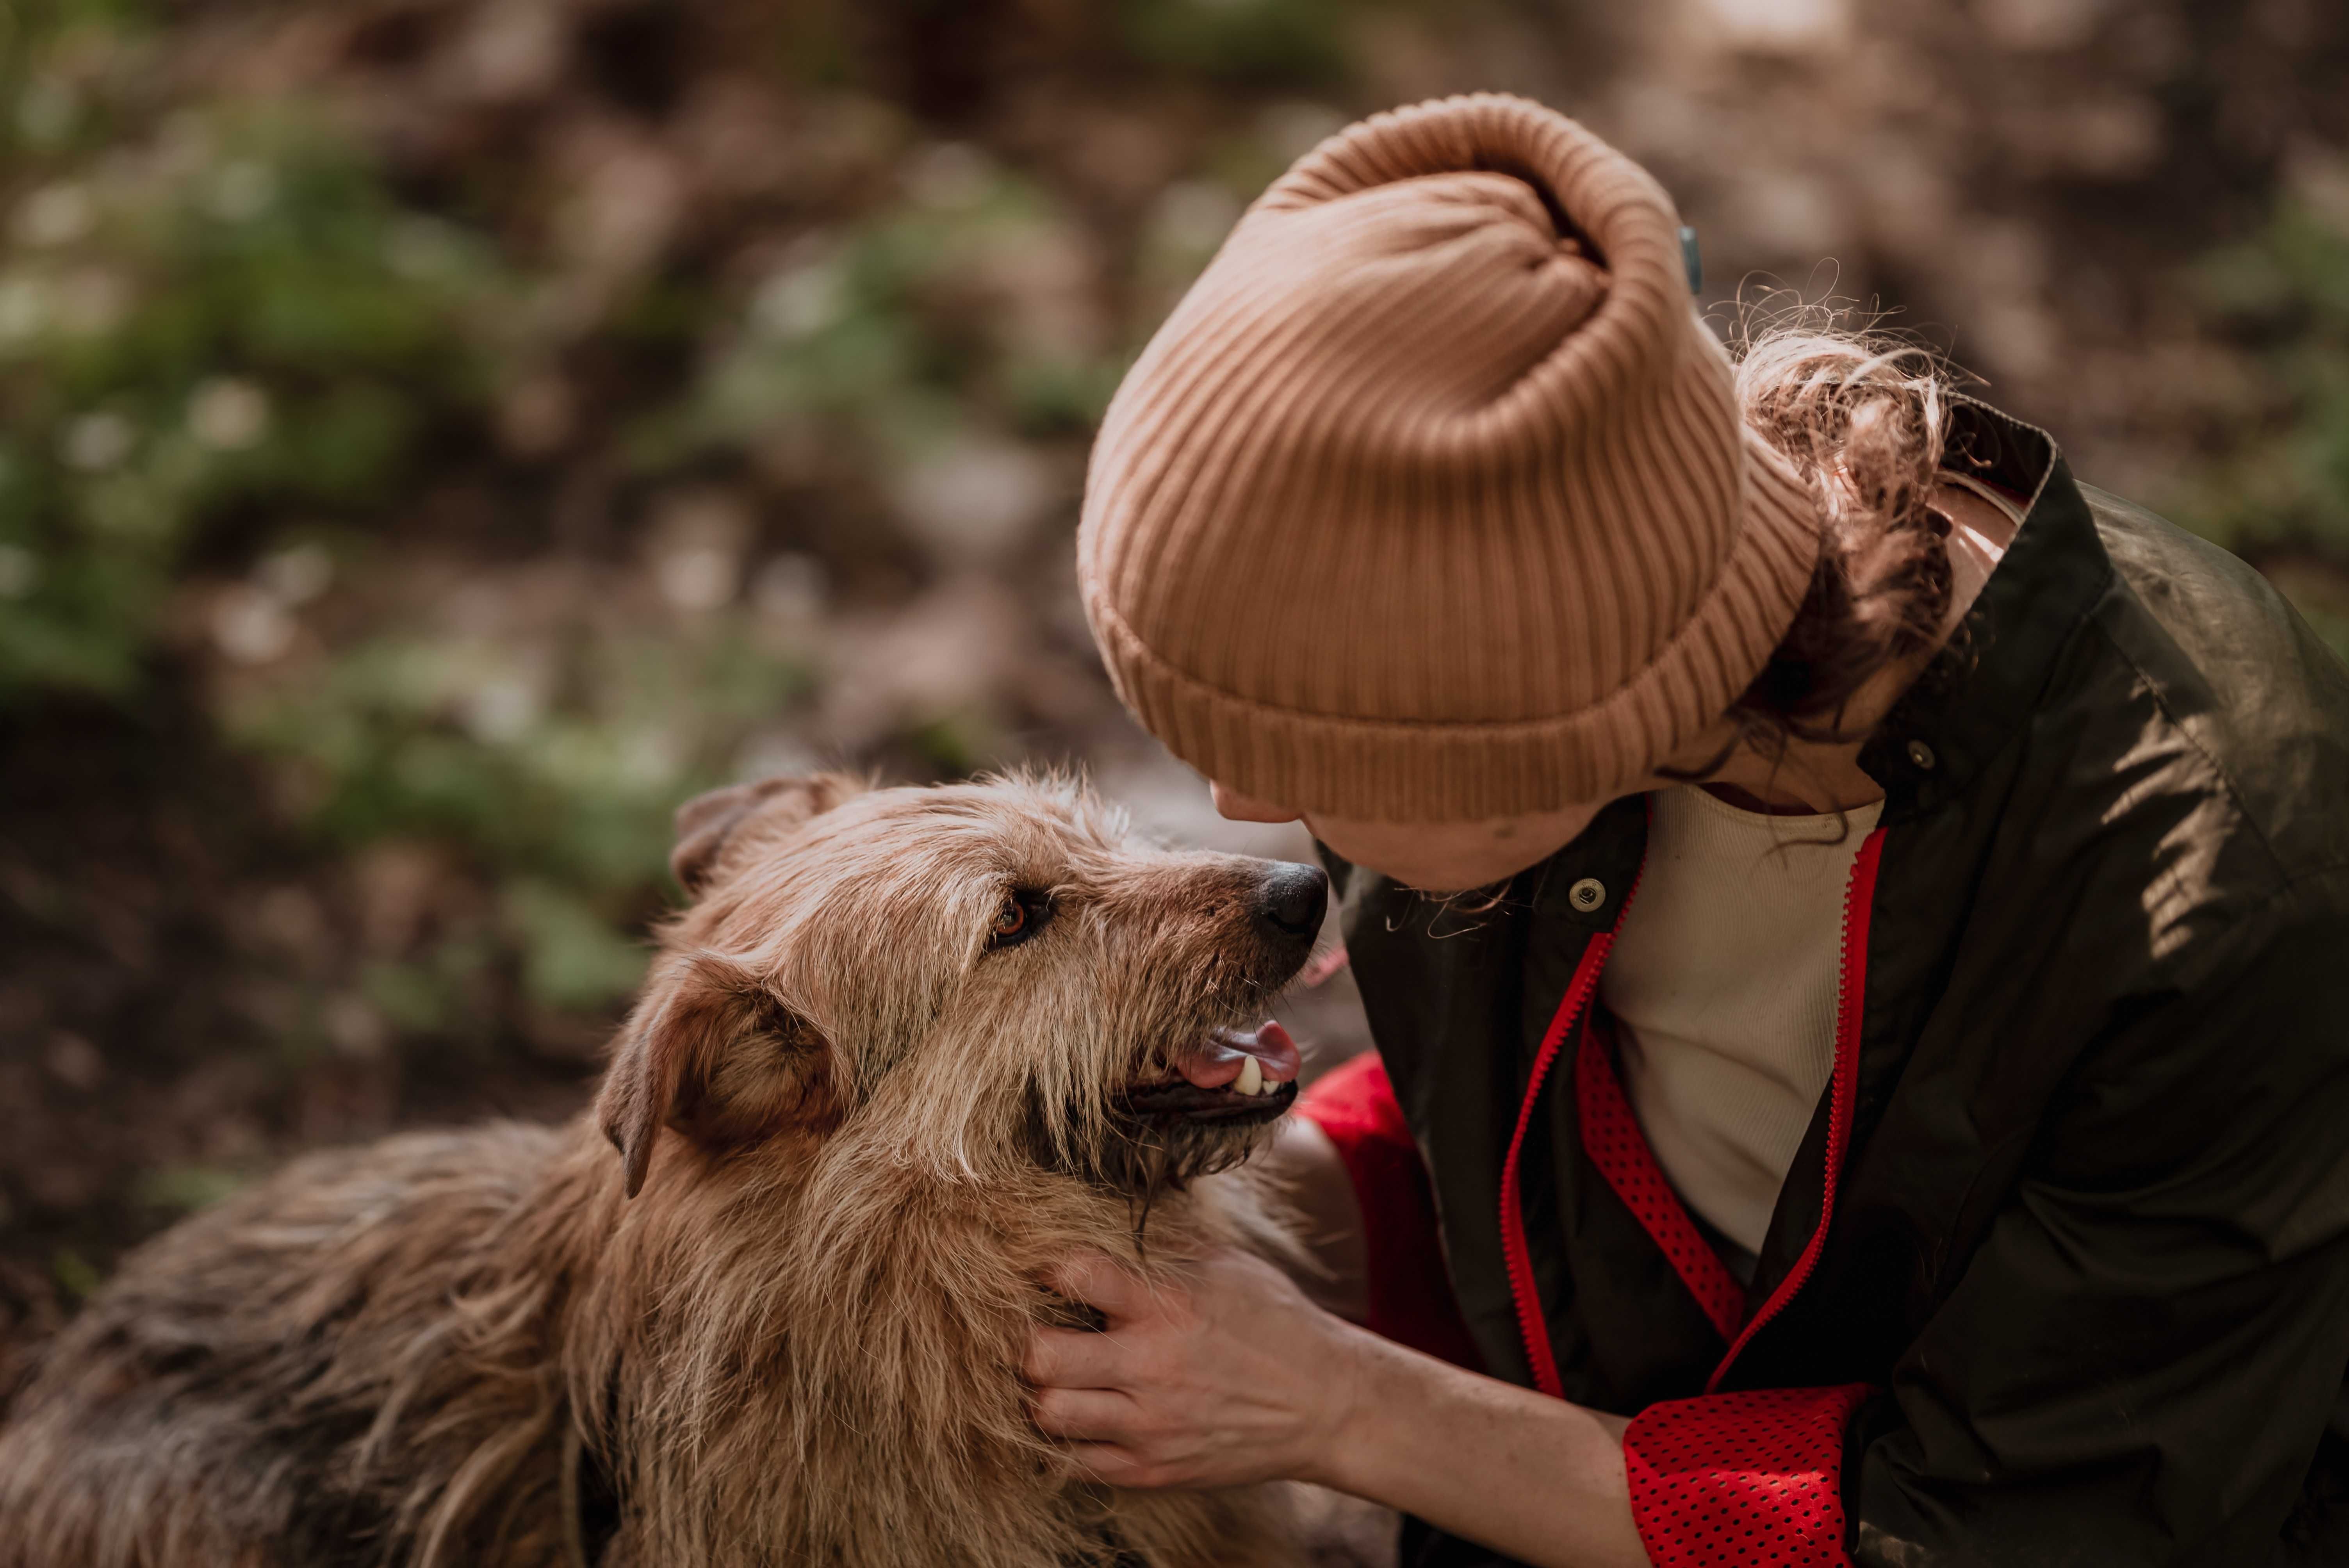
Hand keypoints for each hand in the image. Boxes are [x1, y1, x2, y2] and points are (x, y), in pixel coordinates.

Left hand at [1025, 1246, 1366, 1489]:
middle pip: (1040, 1357)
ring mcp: (1150, 1426)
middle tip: (1041, 1332)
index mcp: (1169, 1305)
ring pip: (1048, 1414)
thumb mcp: (1227, 1265)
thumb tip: (1103, 1213)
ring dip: (1044, 1392)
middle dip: (1029, 1340)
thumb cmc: (1274, 1322)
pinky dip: (1070, 1438)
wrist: (1324, 1404)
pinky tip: (1085, 1414)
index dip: (1048, 1266)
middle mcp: (1152, 1367)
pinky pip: (1076, 1462)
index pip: (1077, 1275)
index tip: (1048, 1270)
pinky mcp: (1153, 1470)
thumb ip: (1162, 1246)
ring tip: (1060, 1377)